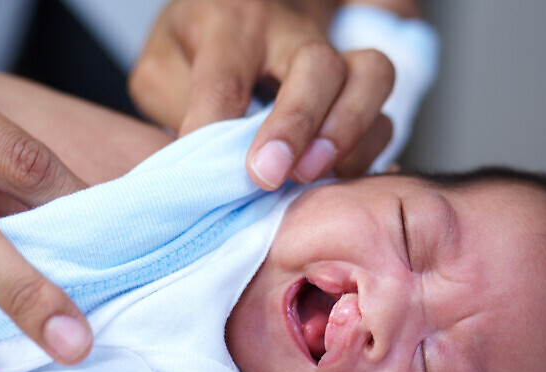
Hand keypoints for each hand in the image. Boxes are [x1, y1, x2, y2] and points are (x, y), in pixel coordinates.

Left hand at [130, 0, 395, 188]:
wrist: (242, 14)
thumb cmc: (195, 49)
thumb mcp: (162, 65)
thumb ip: (172, 103)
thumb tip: (191, 158)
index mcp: (231, 26)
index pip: (225, 76)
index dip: (216, 127)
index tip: (207, 175)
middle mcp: (291, 32)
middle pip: (316, 65)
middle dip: (296, 124)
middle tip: (269, 176)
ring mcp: (334, 54)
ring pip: (371, 76)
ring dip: (346, 134)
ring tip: (310, 176)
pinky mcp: (358, 85)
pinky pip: (384, 114)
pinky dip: (366, 152)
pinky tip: (335, 181)